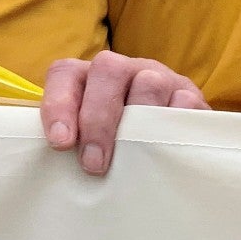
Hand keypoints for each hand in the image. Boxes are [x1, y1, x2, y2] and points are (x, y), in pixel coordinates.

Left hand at [41, 51, 208, 176]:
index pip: (65, 73)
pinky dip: (174, 123)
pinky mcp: (191, 96)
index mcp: (89, 77)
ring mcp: (159, 79)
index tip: (59, 143)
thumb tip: (49, 170)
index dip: (58, 103)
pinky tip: (166, 149)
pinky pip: (185, 102)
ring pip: (148, 82)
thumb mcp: (88, 141)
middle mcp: (123, 70)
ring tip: (131, 161)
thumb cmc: (116, 148)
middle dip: (97, 117)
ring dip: (136, 123)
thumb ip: (71, 144)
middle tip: (93, 163)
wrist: (170, 147)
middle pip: (107, 69)